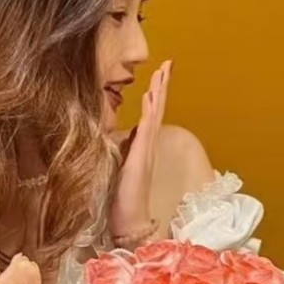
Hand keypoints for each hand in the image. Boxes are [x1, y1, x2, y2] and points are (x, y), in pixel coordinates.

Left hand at [109, 61, 171, 245]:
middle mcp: (148, 144)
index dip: (156, 93)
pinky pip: (147, 128)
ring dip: (158, 92)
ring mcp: (146, 149)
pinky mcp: (140, 156)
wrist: (129, 219)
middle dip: (162, 85)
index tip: (159, 73)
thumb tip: (116, 133)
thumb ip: (121, 147)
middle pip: (157, 108)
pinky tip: (150, 97)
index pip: (151, 113)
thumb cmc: (122, 195)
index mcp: (142, 144)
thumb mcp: (118, 163)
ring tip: (161, 72)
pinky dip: (150, 111)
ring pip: (155, 114)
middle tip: (167, 64)